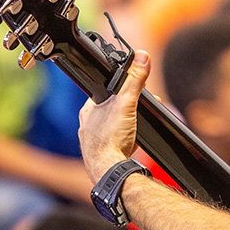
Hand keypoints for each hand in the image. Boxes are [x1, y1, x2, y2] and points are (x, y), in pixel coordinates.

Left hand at [79, 50, 150, 182]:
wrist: (110, 171)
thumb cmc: (111, 139)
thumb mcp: (127, 103)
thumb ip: (134, 80)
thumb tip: (142, 57)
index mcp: (89, 109)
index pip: (105, 90)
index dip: (122, 88)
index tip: (134, 89)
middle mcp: (87, 124)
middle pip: (111, 108)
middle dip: (128, 107)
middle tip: (140, 108)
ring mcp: (93, 140)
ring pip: (112, 125)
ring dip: (126, 124)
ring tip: (137, 125)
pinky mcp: (101, 154)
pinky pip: (114, 142)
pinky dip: (124, 140)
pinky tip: (131, 142)